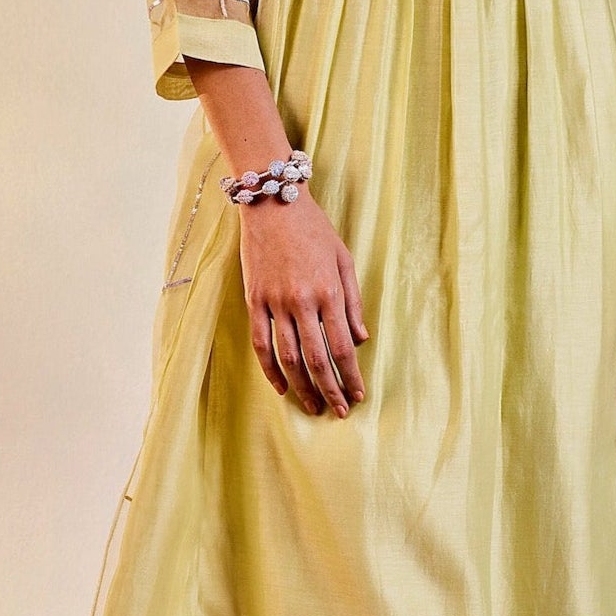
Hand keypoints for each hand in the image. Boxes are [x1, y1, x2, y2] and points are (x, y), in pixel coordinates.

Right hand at [180, 58, 369, 419]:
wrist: (273, 203)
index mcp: (330, 291)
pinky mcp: (254, 300)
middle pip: (318, 360)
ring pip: (290, 358)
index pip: (343, 347)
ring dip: (303, 387)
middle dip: (331, 390)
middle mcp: (303, 301)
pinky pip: (261, 343)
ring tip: (312, 406)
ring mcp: (276, 302)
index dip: (352, 377)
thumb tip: (361, 340)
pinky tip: (281, 386)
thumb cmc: (314, 229)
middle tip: (338, 412)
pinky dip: (271, 369)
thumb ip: (353, 302)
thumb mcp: (344, 259)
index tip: (358, 395)